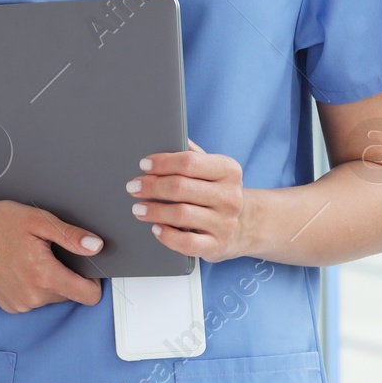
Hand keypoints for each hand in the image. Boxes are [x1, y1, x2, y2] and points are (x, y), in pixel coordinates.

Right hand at [0, 198, 104, 312]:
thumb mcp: (39, 220)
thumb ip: (71, 236)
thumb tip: (96, 246)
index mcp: (44, 276)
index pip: (89, 296)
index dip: (93, 280)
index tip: (86, 266)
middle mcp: (32, 297)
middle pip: (70, 294)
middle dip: (66, 275)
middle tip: (48, 251)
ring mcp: (19, 304)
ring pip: (51, 297)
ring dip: (48, 280)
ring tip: (30, 256)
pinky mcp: (8, 305)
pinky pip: (34, 299)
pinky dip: (32, 286)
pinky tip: (19, 267)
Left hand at [127, 141, 251, 262]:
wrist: (247, 225)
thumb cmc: (220, 192)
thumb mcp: (214, 169)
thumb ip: (193, 154)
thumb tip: (167, 136)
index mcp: (228, 170)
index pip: (189, 162)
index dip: (162, 162)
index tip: (144, 165)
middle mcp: (229, 196)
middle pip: (181, 187)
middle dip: (152, 186)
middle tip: (133, 186)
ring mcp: (225, 223)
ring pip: (181, 214)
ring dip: (154, 210)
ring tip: (138, 208)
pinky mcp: (217, 246)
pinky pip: (187, 243)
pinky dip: (167, 235)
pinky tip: (155, 228)